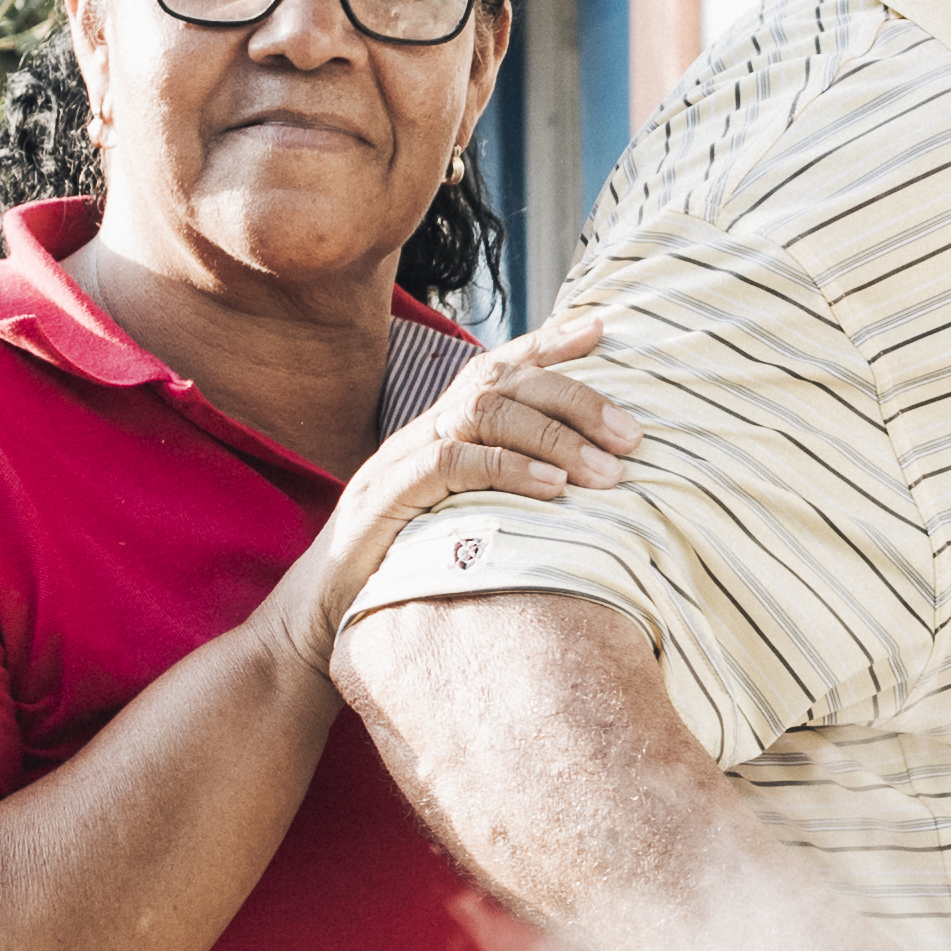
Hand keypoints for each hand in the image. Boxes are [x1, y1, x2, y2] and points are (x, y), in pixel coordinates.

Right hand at [277, 311, 634, 670]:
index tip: (604, 327)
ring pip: (481, 412)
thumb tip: (584, 492)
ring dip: (554, 435)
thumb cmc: (402, 578)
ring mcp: (398, 461)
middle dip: (576, 399)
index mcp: (440, 432)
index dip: (549, 343)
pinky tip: (554, 488)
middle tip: (633, 437)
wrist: (318, 623)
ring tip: (607, 471)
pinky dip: (508, 468)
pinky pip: (450, 463)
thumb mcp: (463, 526)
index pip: (497, 368)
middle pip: (502, 382)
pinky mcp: (384, 498)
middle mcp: (420, 432)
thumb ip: (505, 496)